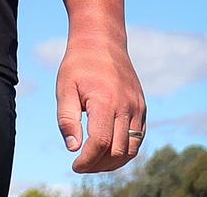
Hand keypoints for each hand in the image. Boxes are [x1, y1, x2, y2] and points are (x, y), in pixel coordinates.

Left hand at [56, 33, 145, 172]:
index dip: (87, 160)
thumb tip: (73, 149)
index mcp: (105, 101)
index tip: (75, 165)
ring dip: (114, 162)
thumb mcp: (64, 88)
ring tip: (95, 163)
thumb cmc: (79, 64)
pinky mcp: (141, 107)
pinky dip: (126, 150)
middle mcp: (126, 106)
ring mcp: (137, 107)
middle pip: (117, 150)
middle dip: (99, 164)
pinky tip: (109, 151)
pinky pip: (139, 137)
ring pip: (132, 148)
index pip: (100, 143)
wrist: (101, 41)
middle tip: (82, 165)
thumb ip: (67, 119)